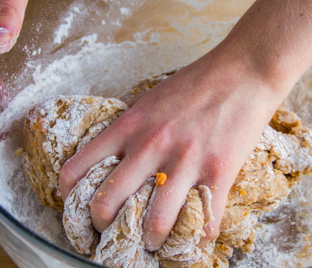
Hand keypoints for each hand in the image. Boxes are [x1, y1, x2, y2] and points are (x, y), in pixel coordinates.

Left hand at [59, 44, 282, 250]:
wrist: (243, 70)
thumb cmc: (195, 83)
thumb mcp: (149, 98)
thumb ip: (129, 126)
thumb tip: (113, 151)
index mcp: (128, 126)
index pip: (77, 169)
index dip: (69, 198)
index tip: (78, 209)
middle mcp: (150, 145)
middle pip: (106, 204)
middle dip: (103, 228)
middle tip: (112, 232)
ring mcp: (185, 161)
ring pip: (155, 223)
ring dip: (150, 241)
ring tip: (152, 241)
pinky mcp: (219, 172)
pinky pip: (204, 223)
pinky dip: (196, 241)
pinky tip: (192, 240)